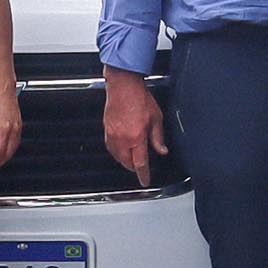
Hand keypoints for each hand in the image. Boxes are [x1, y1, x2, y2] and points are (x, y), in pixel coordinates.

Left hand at [0, 76, 25, 173]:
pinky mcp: (20, 127)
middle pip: (8, 153)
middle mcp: (13, 130)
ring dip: (5, 158)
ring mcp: (18, 129)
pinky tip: (3, 151)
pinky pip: (16, 143)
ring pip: (13, 149)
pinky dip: (9, 150)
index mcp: (4, 128)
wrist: (5, 91)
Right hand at [103, 68, 160, 186]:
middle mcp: (122, 139)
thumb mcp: (156, 118)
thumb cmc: (139, 98)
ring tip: (132, 158)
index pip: (140, 163)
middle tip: (141, 167)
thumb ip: (158, 137)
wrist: (123, 85)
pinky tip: (122, 149)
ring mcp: (112, 135)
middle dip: (134, 168)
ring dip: (124, 160)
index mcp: (137, 137)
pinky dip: (117, 152)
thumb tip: (161, 150)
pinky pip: (110, 148)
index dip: (143, 175)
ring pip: (117, 157)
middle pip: (127, 163)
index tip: (145, 181)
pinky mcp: (106, 129)